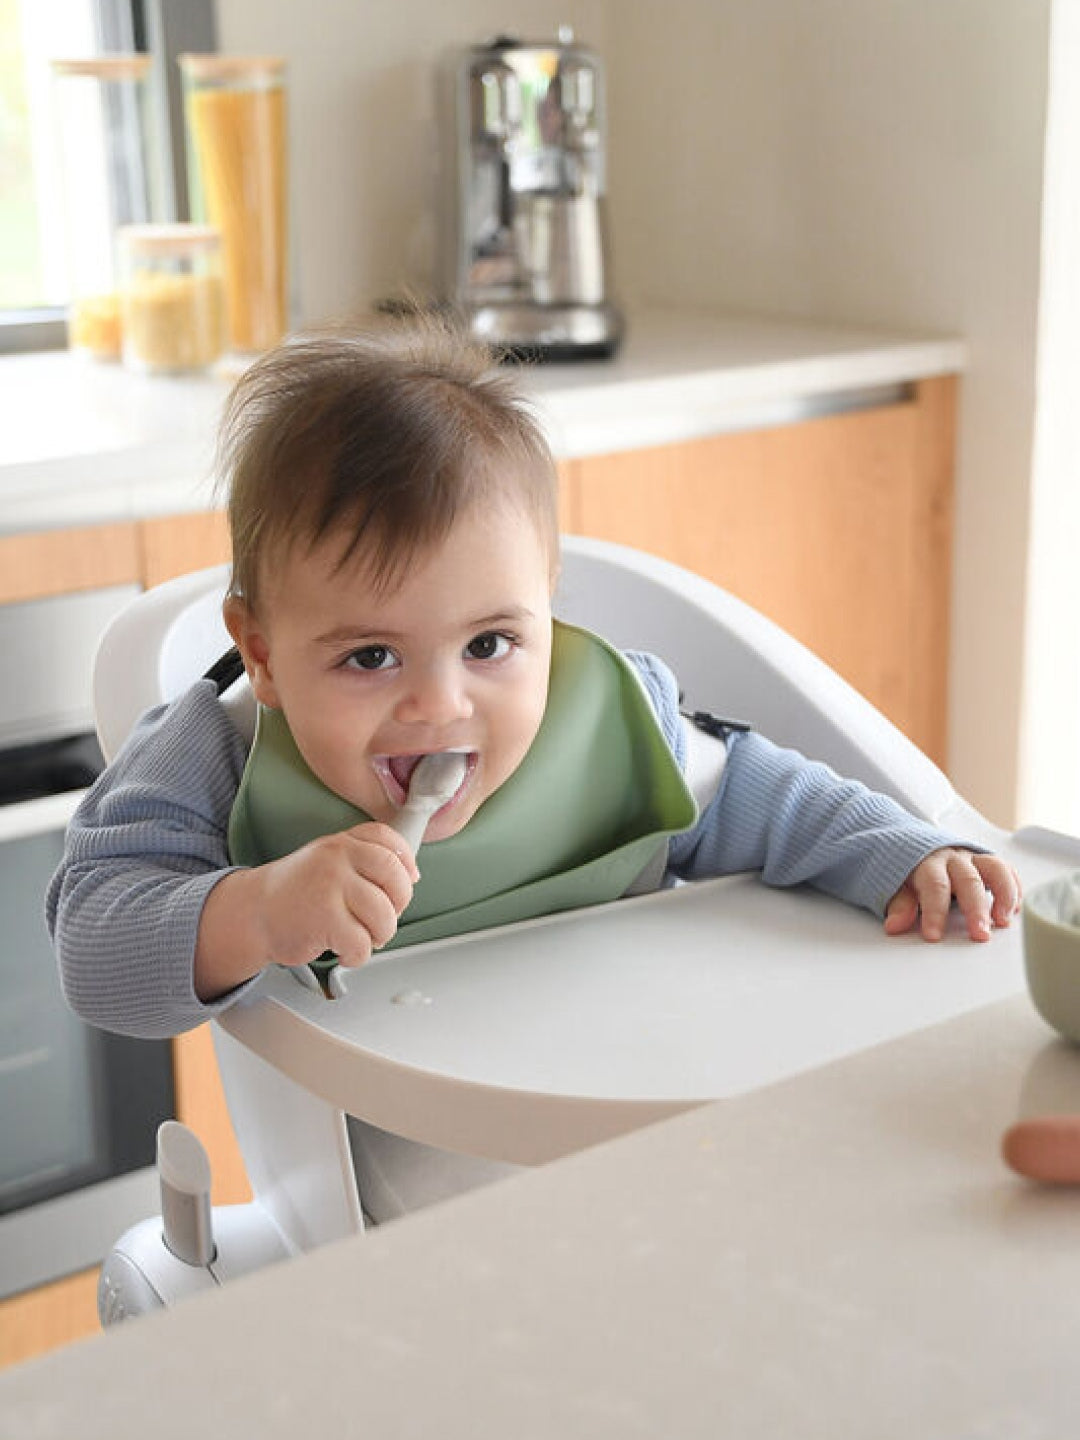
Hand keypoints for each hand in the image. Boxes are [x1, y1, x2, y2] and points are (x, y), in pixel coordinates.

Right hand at [253, 822, 419, 967]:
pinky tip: (343, 951)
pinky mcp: (323, 919)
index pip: (387, 839)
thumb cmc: (296, 892)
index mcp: (341, 842)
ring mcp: (329, 887)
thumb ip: (363, 859)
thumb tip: (412, 875)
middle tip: (386, 917)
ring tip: (362, 937)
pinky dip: (358, 955)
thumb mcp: (328, 860)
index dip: (406, 862)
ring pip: (383, 915)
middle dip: (400, 903)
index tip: (410, 879)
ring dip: (380, 934)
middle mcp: (336, 859)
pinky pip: (361, 943)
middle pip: (394, 876)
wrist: (252, 912)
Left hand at [884, 847, 1021, 942]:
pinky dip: (1014, 889)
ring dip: (1003, 896)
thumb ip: (900, 904)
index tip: (934, 935)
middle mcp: (954, 859)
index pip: (933, 886)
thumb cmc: (911, 869)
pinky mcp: (989, 864)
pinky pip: (1007, 871)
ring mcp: (974, 859)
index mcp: (928, 864)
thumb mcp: (897, 886)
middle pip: (968, 880)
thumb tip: (894, 925)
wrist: (920, 844)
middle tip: (980, 934)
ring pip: (995, 870)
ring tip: (1004, 921)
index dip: (934, 911)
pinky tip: (1015, 910)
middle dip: (976, 908)